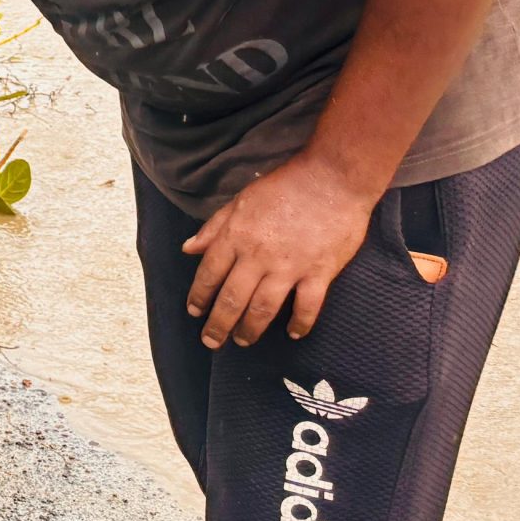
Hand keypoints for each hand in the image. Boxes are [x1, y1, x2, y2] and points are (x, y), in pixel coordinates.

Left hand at [182, 154, 375, 347]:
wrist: (331, 179)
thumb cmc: (283, 187)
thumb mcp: (239, 201)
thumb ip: (214, 228)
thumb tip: (188, 249)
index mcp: (235, 236)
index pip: (209, 274)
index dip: (199, 296)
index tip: (194, 312)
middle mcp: (258, 256)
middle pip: (232, 299)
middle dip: (218, 324)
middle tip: (211, 341)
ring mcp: (289, 266)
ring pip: (263, 309)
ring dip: (250, 329)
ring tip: (242, 341)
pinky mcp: (320, 272)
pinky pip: (307, 306)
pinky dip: (300, 324)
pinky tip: (293, 334)